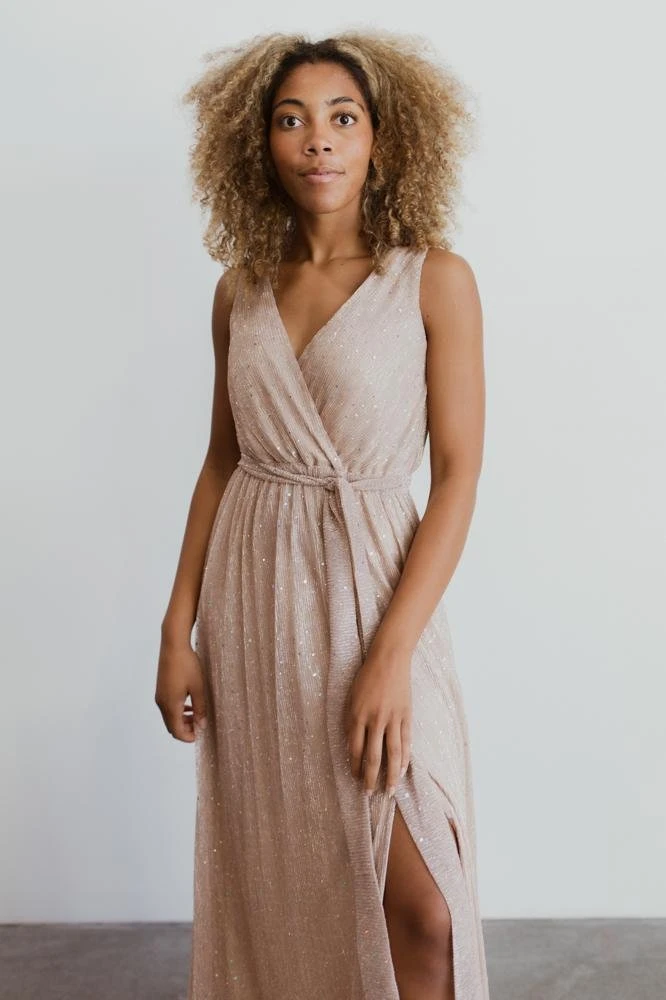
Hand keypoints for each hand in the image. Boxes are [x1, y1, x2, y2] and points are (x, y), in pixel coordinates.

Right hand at [155, 636, 208, 742]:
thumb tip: (202, 726)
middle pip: (172, 726)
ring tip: (197, 715)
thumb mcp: (198, 688)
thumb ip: (200, 709)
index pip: (177, 731)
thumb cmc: (187, 665)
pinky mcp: (161, 689)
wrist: (173, 645)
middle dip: (186, 730)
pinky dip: (178, 711)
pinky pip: (167, 708)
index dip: (189, 737)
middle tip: (201, 725)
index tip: (202, 733)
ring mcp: (160, 696)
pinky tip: (189, 704)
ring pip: (169, 717)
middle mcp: (162, 703)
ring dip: (182, 720)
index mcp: (170, 705)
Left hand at [344, 642, 411, 795]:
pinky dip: (405, 758)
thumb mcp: (351, 698)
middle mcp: (375, 719)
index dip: (355, 767)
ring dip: (391, 775)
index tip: (355, 778)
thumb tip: (353, 747)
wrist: (389, 659)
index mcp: (357, 715)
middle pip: (373, 756)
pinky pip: (406, 741)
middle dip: (370, 777)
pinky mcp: (406, 715)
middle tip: (369, 794)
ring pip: (392, 753)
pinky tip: (402, 770)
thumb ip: (351, 722)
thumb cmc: (366, 677)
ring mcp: (392, 718)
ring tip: (390, 791)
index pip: (355, 749)